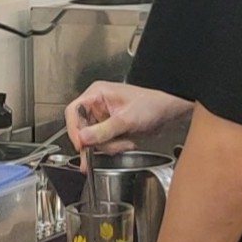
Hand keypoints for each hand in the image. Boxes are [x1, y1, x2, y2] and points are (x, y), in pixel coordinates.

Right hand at [65, 82, 191, 152]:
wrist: (168, 111)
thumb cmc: (151, 104)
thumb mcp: (126, 119)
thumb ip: (103, 131)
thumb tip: (82, 138)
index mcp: (96, 94)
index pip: (73, 111)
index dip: (74, 129)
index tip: (81, 144)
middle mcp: (96, 105)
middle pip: (82, 128)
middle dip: (98, 141)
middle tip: (113, 145)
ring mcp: (102, 118)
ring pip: (92, 139)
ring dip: (109, 146)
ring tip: (126, 143)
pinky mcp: (109, 128)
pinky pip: (102, 142)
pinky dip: (112, 147)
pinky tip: (124, 145)